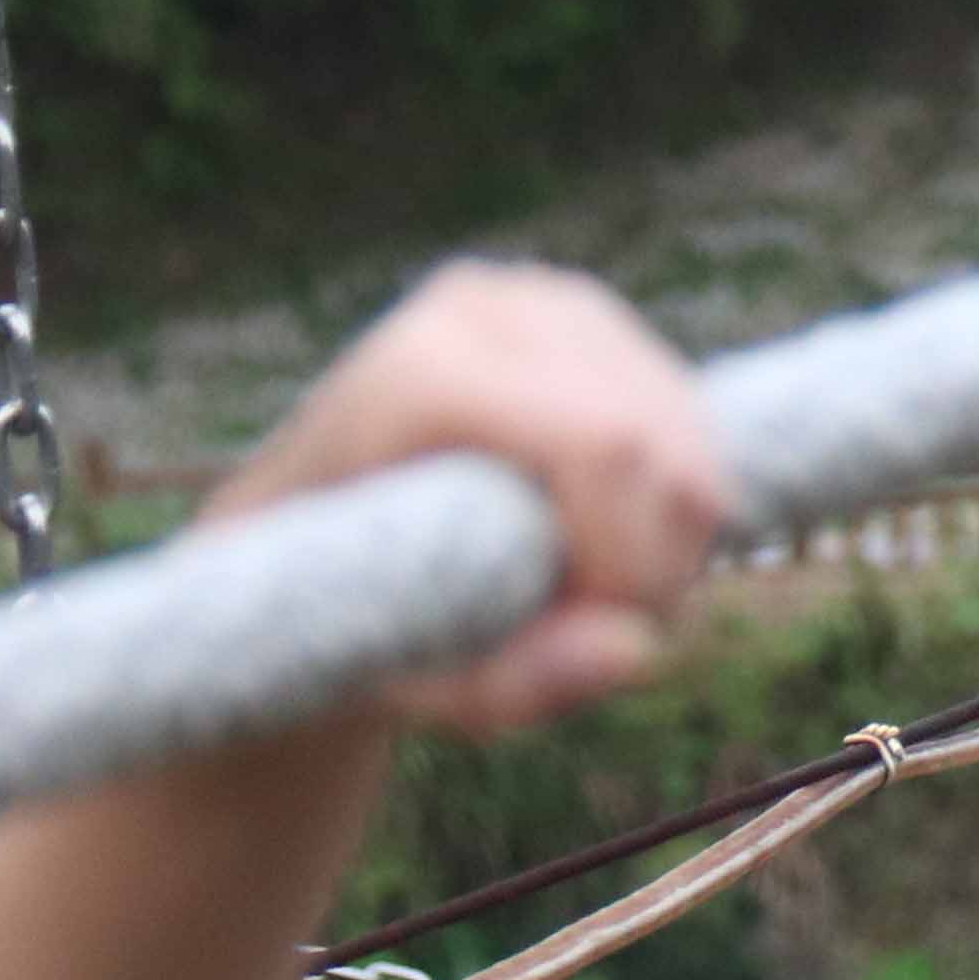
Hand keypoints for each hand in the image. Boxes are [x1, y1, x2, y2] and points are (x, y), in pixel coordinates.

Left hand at [204, 264, 730, 737]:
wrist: (295, 548)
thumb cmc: (354, 621)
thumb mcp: (421, 682)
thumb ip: (518, 683)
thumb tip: (637, 651)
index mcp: (418, 376)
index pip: (602, 443)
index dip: (641, 553)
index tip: (608, 634)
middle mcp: (481, 309)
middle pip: (655, 430)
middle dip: (670, 548)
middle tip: (622, 626)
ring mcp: (536, 296)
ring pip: (683, 416)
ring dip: (681, 522)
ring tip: (609, 587)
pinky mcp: (578, 310)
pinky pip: (681, 402)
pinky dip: (679, 485)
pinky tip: (617, 533)